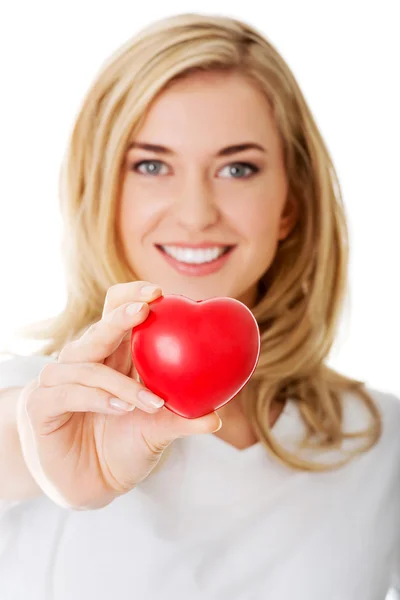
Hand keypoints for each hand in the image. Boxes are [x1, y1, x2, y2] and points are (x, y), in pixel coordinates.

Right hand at [16, 281, 221, 509]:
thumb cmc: (124, 447)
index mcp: (114, 355)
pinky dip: (95, 398)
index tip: (159, 292)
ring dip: (119, 381)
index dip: (132, 295)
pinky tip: (120, 408)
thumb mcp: (157, 432)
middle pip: (98, 327)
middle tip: (146, 309)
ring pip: (85, 363)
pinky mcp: (42, 406)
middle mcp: (86, 361)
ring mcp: (61, 382)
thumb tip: (216, 417)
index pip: (115, 311)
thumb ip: (182, 420)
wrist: (91, 484)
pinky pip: (66, 392)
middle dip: (121, 315)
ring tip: (151, 401)